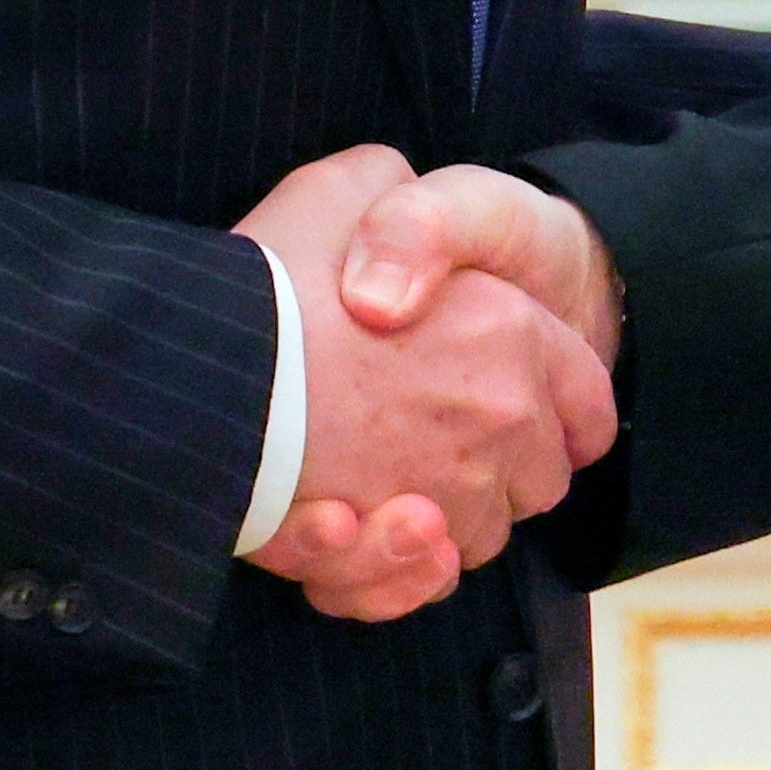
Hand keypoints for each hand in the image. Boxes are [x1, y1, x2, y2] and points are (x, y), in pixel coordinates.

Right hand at [236, 146, 614, 617]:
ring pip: (475, 534)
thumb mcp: (347, 187)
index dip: (565, 405)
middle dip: (496, 467)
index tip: (534, 409)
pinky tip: (353, 528)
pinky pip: (418, 583)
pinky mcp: (394, 551)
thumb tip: (406, 234)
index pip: (583, 394)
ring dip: (435, 521)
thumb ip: (403, 204)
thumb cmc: (269, 274)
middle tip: (425, 437)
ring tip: (373, 485)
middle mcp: (500, 417)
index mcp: (508, 330)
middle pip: (536, 475)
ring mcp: (452, 490)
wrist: (187, 371)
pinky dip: (391, 572)